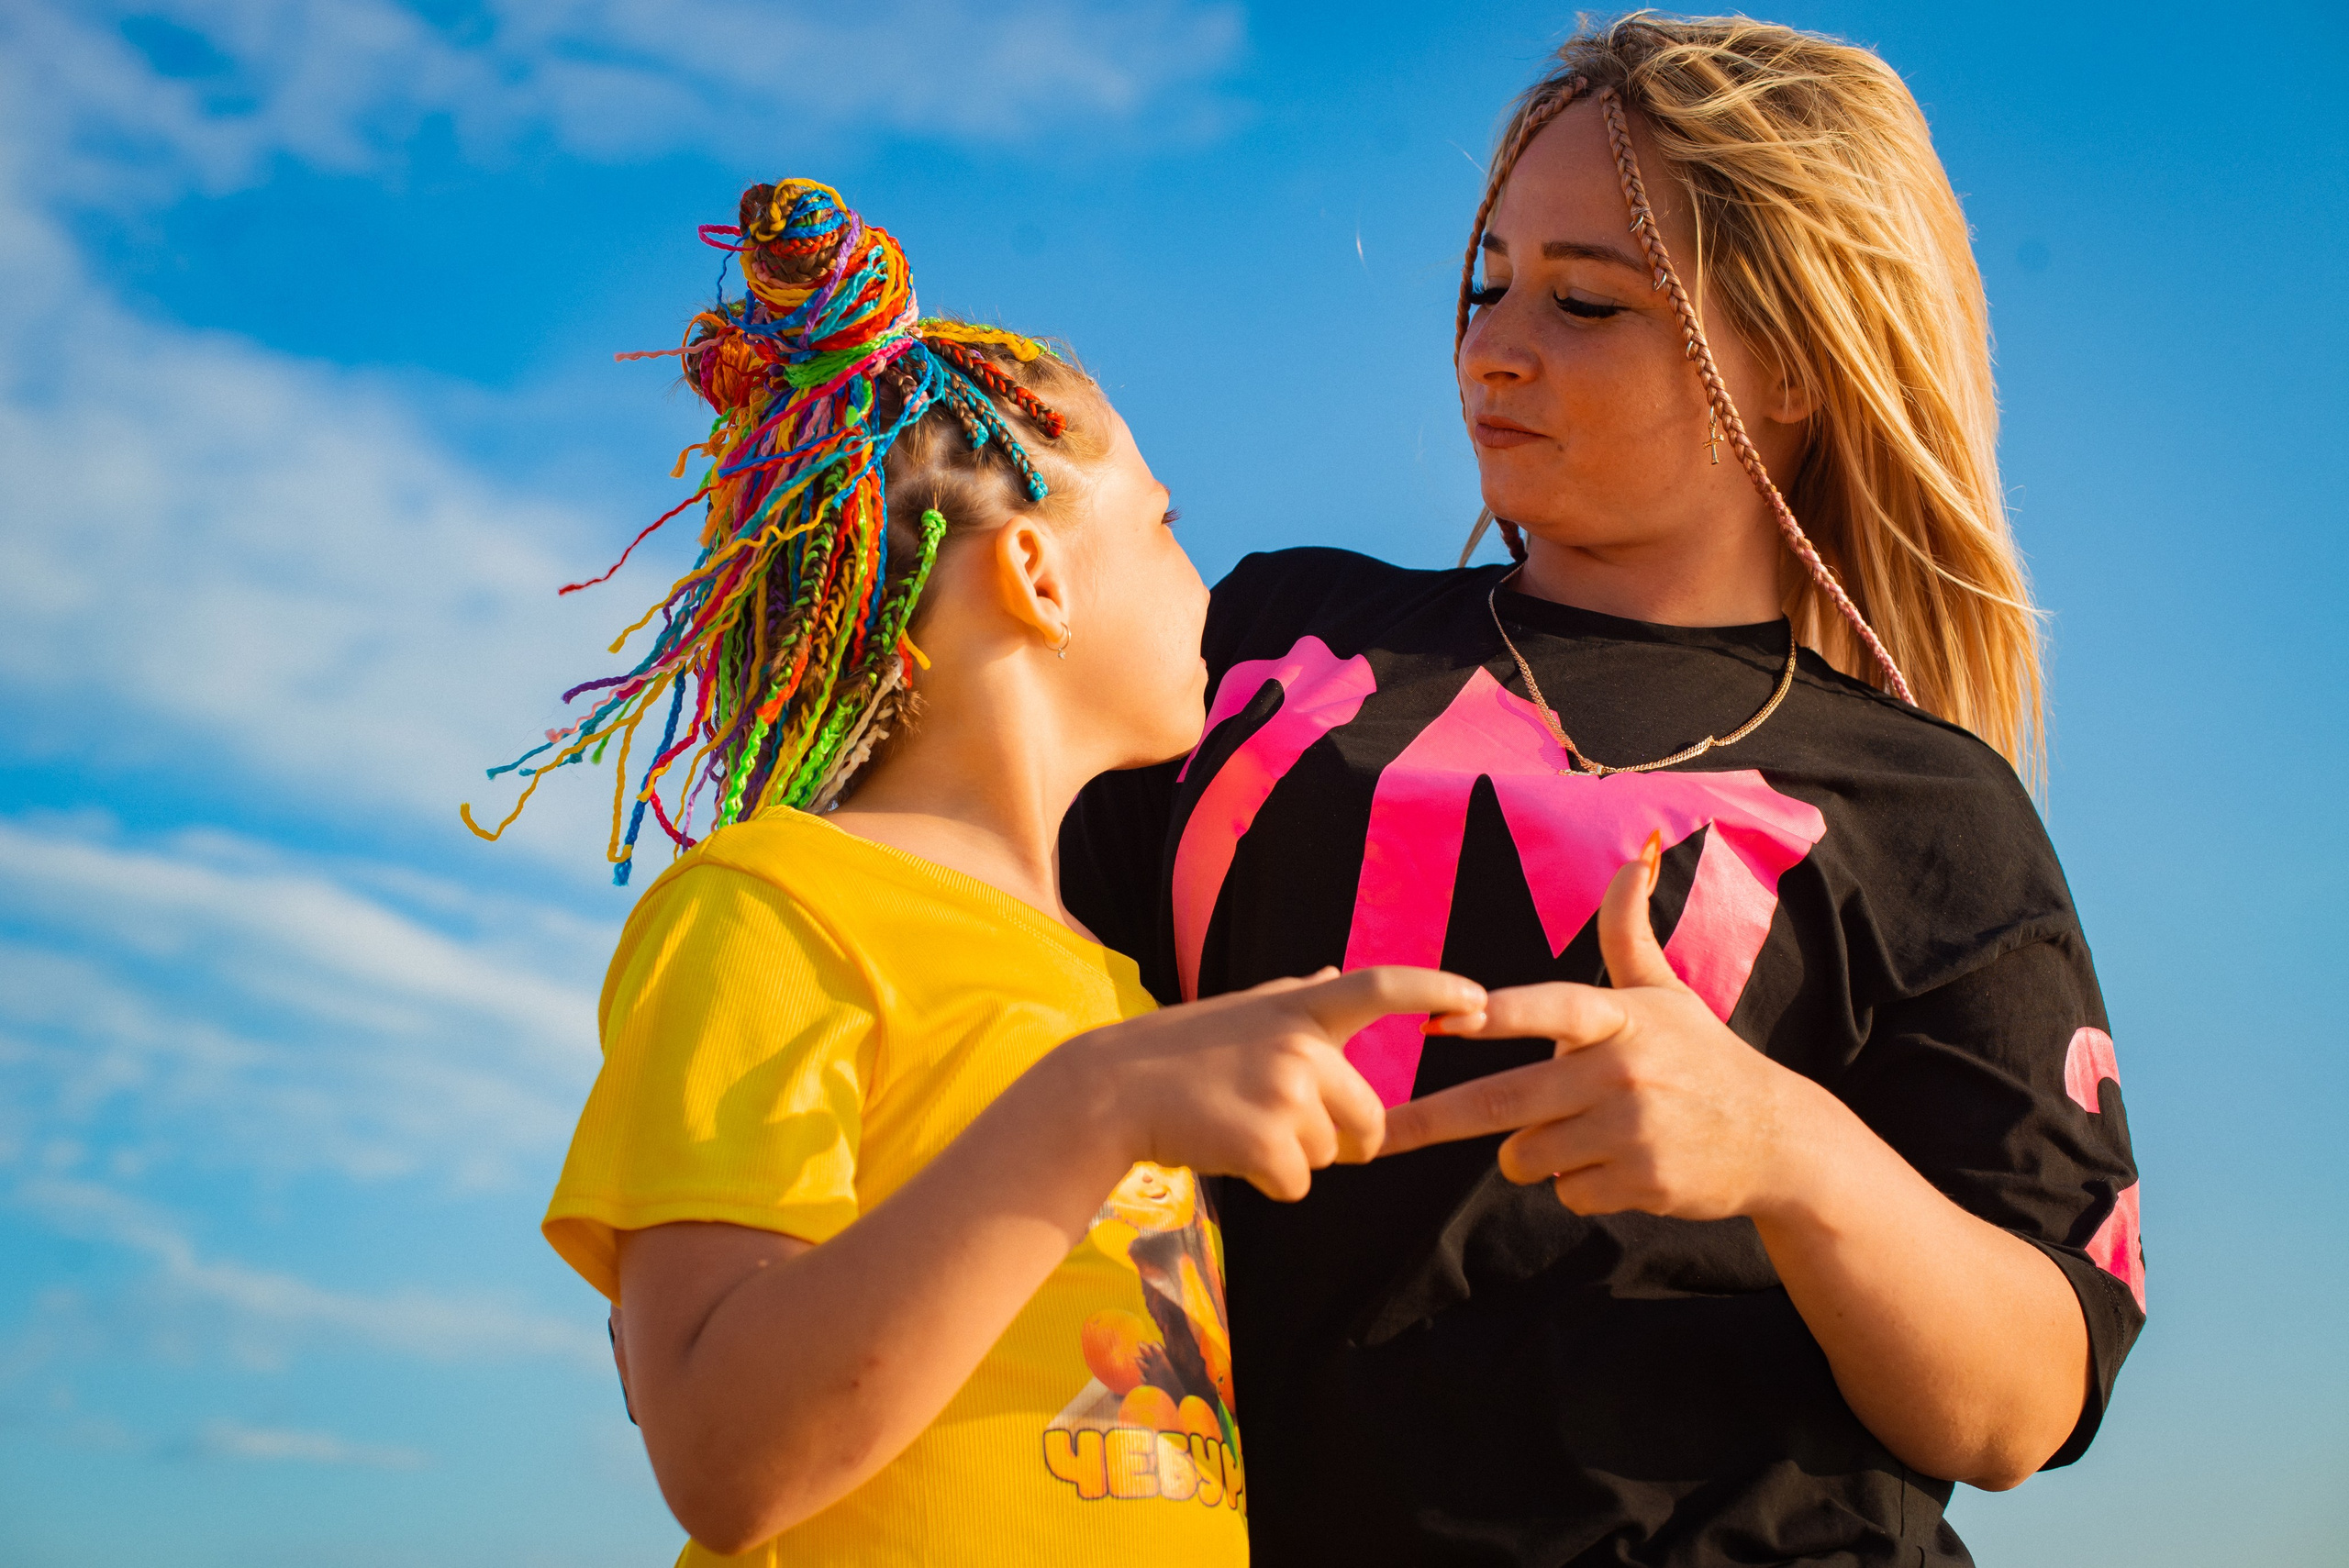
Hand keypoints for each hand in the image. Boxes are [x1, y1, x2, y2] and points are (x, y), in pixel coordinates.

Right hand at [1055, 966, 1487, 1201]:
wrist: (1108, 1092)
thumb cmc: (1177, 1053)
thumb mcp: (1241, 1011)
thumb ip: (1296, 997)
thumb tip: (1336, 973)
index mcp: (1298, 1008)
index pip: (1381, 986)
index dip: (1435, 989)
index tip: (1479, 999)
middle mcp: (1301, 1044)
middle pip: (1369, 1120)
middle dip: (1342, 1141)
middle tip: (1279, 1126)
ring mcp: (1284, 1092)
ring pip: (1328, 1156)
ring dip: (1291, 1158)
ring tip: (1236, 1126)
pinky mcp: (1266, 1143)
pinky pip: (1297, 1185)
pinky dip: (1267, 1183)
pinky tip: (1226, 1151)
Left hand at [1381, 834, 1817, 1220]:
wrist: (1778, 1139)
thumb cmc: (1703, 1058)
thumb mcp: (1669, 993)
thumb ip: (1629, 933)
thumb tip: (1635, 856)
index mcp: (1622, 1018)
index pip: (1553, 1009)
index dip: (1497, 1016)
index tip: (1441, 1022)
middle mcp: (1624, 1072)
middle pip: (1506, 1102)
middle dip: (1434, 1121)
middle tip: (1382, 1136)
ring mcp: (1633, 1132)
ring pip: (1526, 1154)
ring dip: (1530, 1152)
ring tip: (1577, 1134)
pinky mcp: (1641, 1184)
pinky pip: (1566, 1191)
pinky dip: (1573, 1185)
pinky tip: (1616, 1166)